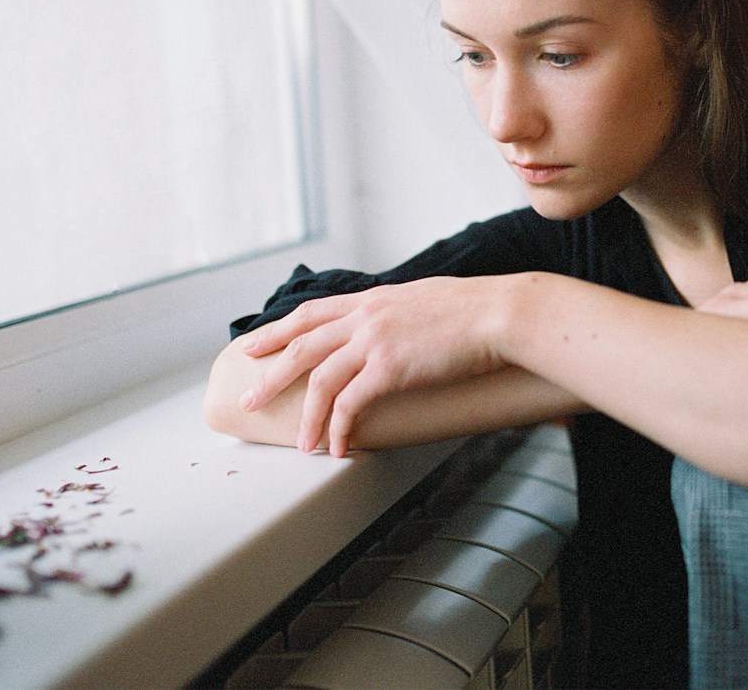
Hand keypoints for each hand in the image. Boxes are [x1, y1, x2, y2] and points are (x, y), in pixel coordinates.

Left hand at [233, 276, 509, 456]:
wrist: (499, 313)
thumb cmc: (475, 309)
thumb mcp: (423, 299)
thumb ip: (398, 313)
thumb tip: (394, 331)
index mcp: (371, 299)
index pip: (310, 314)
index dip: (276, 331)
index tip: (251, 345)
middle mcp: (365, 317)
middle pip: (300, 347)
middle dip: (269, 376)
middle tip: (248, 401)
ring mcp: (375, 341)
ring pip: (320, 381)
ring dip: (307, 418)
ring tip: (301, 444)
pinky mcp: (390, 368)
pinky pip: (351, 405)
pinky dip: (340, 429)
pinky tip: (339, 448)